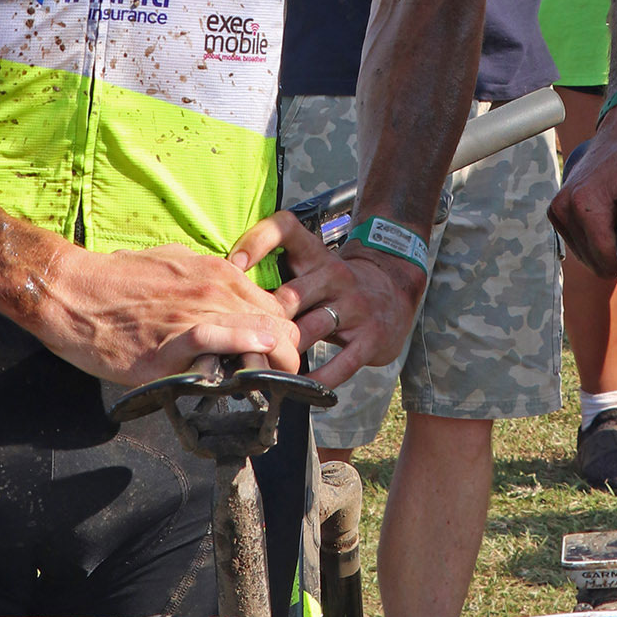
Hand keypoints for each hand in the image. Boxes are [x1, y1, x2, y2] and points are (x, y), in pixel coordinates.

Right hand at [38, 241, 303, 385]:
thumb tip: (225, 304)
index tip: (277, 357)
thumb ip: (206, 283)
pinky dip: (239, 355)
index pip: (275, 308)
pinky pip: (219, 342)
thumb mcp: (174, 266)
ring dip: (274, 366)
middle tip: (278, 379)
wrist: (72, 290)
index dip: (283, 337)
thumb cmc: (118, 279)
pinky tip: (247, 374)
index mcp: (219, 273)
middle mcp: (217, 289)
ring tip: (270, 389)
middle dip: (287, 356)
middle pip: (281, 325)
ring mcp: (197, 313)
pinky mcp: (171, 341)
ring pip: (263, 335)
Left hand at [230, 210, 423, 384]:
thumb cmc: (336, 284)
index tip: (231, 266)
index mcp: (315, 254)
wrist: (395, 290)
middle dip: (259, 322)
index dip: (256, 241)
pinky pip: (341, 363)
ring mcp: (354, 306)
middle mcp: (335, 274)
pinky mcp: (370, 337)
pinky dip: (318, 379)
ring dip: (282, 353)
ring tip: (257, 372)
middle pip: (288, 296)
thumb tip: (221, 288)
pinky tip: (298, 388)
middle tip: (233, 343)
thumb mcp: (312, 265)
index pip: (285, 228)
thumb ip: (276, 271)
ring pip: (309, 330)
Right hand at [547, 102, 616, 277]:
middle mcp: (563, 208)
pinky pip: (582, 245)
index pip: (606, 259)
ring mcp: (558, 211)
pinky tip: (612, 215)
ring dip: (611, 244)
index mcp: (583, 202)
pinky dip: (600, 238)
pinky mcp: (559, 213)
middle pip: (596, 261)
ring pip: (589, 256)